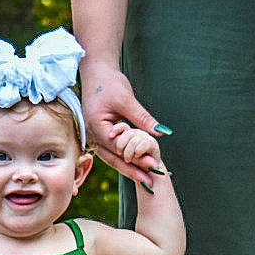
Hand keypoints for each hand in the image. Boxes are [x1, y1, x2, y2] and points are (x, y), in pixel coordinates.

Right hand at [78, 57, 165, 187]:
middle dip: (133, 170)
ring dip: (129, 168)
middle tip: (150, 182)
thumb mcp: (128, 100)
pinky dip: (123, 159)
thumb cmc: (109, 83)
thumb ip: (143, 118)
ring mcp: (93, 136)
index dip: (137, 159)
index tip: (153, 166)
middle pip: (114, 158)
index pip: (119, 148)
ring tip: (145, 178)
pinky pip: (111, 151)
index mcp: (96, 127)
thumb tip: (162, 132)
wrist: (96, 72)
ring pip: (111, 158)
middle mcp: (92, 135)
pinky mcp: (98, 134)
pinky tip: (136, 167)